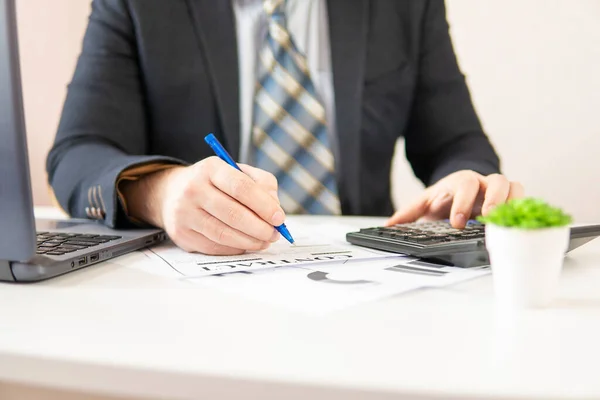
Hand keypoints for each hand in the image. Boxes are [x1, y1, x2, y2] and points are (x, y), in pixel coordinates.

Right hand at [121, 157, 284, 254]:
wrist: (172, 192)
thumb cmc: (215, 183)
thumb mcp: (237, 172)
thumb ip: (262, 184)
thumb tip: (275, 209)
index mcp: (211, 168)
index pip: (241, 187)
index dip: (263, 205)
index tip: (279, 218)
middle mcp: (193, 189)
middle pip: (233, 214)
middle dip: (260, 228)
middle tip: (274, 235)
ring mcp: (184, 213)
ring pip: (223, 234)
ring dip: (250, 241)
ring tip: (264, 241)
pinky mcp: (181, 234)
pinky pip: (214, 247)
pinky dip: (235, 248)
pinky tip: (246, 244)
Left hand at [386, 171, 523, 227]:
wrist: (460, 192)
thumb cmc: (444, 199)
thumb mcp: (425, 203)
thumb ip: (409, 212)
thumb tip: (390, 224)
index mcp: (462, 181)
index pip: (465, 185)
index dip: (462, 202)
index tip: (456, 223)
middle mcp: (484, 183)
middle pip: (498, 181)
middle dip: (494, 200)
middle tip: (487, 219)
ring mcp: (500, 192)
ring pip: (516, 188)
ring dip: (514, 205)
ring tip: (507, 224)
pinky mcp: (511, 202)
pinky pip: (524, 201)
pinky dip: (523, 212)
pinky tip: (519, 228)